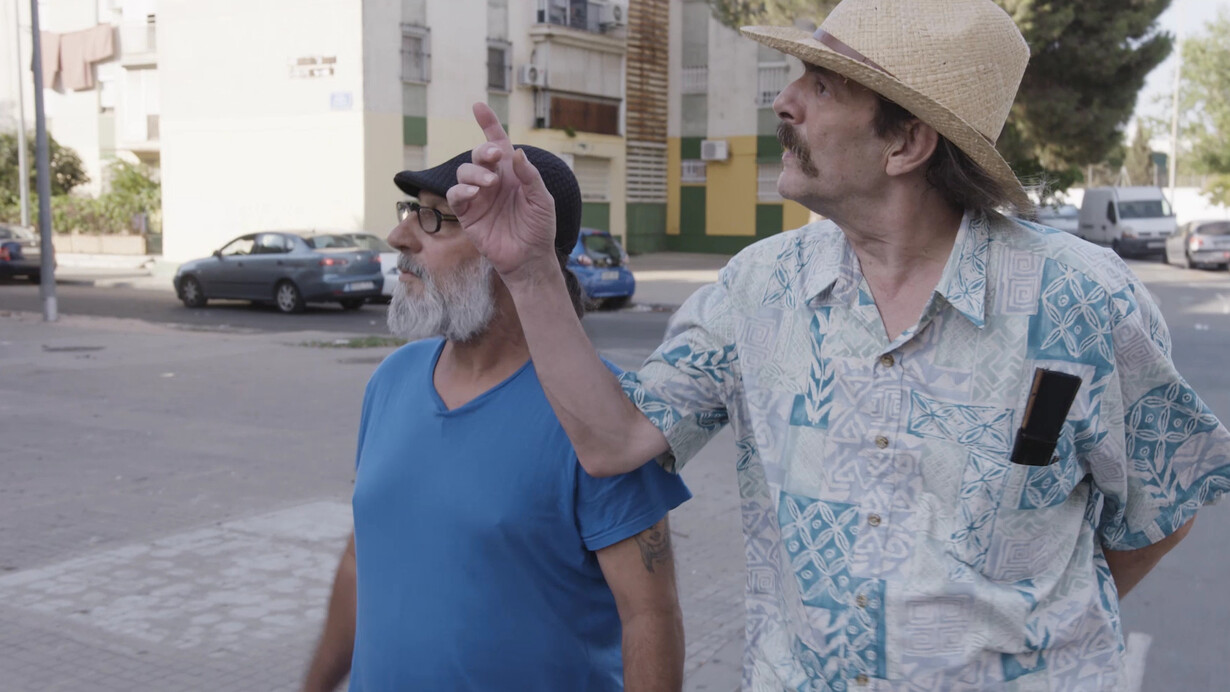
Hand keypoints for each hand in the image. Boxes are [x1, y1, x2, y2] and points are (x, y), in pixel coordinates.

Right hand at [448, 102, 558, 282]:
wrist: (530, 257)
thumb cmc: (539, 228)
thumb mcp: (542, 200)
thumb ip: (530, 176)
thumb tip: (516, 152)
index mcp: (512, 173)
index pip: (498, 143)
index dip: (488, 124)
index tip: (478, 107)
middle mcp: (493, 180)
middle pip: (479, 155)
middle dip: (484, 150)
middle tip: (495, 156)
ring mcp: (478, 196)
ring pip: (464, 172)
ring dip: (474, 172)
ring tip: (490, 184)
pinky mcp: (467, 214)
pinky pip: (455, 195)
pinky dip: (461, 190)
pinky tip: (473, 193)